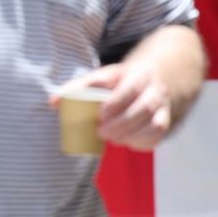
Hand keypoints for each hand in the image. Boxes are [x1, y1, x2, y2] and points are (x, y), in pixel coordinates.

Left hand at [56, 63, 173, 151]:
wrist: (154, 80)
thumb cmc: (119, 83)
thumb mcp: (102, 78)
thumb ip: (77, 88)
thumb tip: (52, 102)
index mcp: (135, 74)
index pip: (130, 87)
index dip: (116, 101)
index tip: (101, 114)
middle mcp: (153, 89)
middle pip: (144, 107)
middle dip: (122, 123)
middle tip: (101, 131)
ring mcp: (162, 106)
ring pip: (154, 123)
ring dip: (131, 134)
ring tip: (112, 138)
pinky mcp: (165, 121)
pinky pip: (157, 135)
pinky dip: (140, 141)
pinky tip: (126, 141)